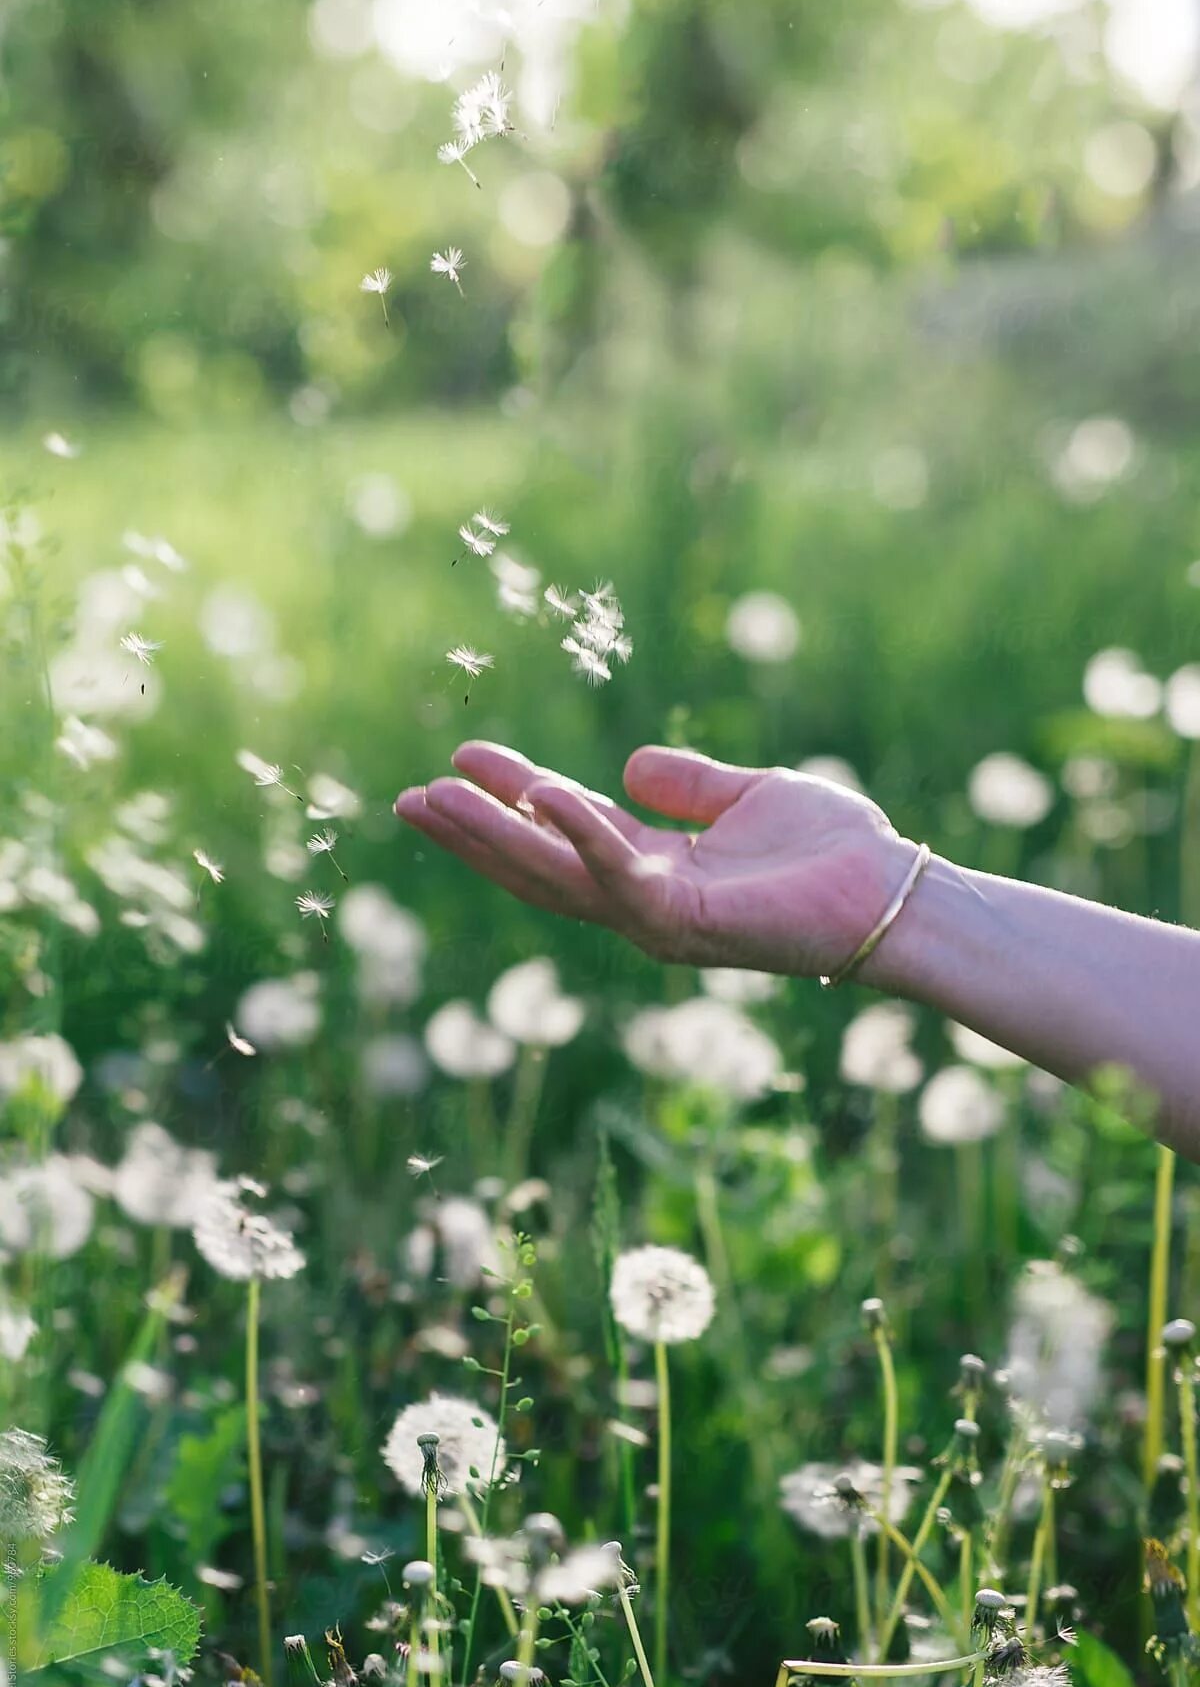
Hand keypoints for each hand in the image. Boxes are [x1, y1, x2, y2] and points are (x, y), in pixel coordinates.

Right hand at [394, 741, 918, 979]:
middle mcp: (644, 904)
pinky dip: (580, 834)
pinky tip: (542, 793)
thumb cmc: (835, 853)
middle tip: (407, 797)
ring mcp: (660, 920)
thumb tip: (629, 764)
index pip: (562, 835)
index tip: (458, 762)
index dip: (509, 801)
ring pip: (557, 878)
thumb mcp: (746, 799)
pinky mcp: (687, 924)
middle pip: (537, 868)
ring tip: (436, 795)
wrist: (896, 895)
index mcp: (654, 871)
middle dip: (472, 834)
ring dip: (494, 837)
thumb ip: (687, 785)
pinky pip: (619, 875)